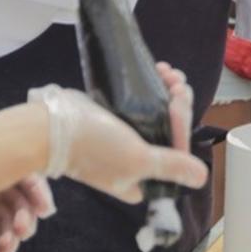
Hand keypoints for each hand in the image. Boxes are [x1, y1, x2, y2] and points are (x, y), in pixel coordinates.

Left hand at [0, 175, 54, 251]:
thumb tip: (11, 168)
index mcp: (5, 163)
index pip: (30, 177)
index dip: (39, 193)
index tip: (45, 210)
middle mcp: (3, 182)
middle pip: (22, 202)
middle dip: (25, 218)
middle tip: (21, 231)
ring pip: (9, 222)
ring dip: (11, 236)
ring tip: (7, 248)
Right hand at [30, 69, 207, 202]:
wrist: (49, 126)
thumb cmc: (93, 146)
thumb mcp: (136, 158)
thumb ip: (169, 167)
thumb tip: (201, 178)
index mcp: (143, 180)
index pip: (177, 151)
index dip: (181, 124)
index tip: (175, 102)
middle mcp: (137, 163)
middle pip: (170, 129)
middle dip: (177, 101)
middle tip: (173, 81)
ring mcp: (126, 140)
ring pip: (159, 113)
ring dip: (168, 90)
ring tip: (166, 71)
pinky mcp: (116, 121)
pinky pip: (143, 104)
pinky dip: (152, 88)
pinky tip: (156, 73)